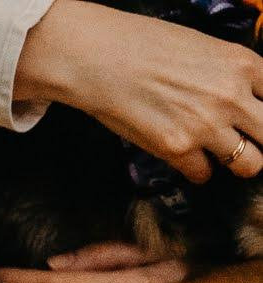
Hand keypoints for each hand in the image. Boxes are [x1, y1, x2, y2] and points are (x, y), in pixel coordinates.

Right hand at [14, 0, 262, 182]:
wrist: (98, 58)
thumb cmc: (144, 46)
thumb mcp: (205, 48)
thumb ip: (232, 74)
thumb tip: (245, 97)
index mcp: (244, 65)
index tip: (256, 121)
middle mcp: (232, 97)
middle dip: (261, 141)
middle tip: (247, 141)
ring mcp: (206, 126)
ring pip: (249, 164)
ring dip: (237, 162)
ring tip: (220, 155)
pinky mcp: (176, 148)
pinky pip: (203, 174)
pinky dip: (198, 170)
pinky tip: (187, 158)